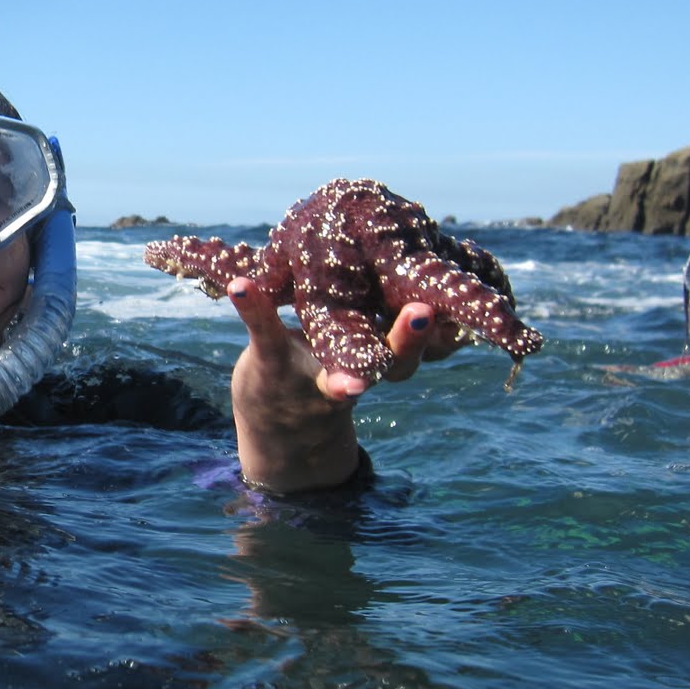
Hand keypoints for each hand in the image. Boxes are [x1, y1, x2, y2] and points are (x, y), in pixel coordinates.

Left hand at [226, 278, 452, 492]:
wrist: (281, 429)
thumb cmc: (329, 371)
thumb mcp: (359, 350)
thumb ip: (378, 319)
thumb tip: (404, 259)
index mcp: (378, 363)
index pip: (411, 349)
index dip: (430, 334)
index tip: (449, 315)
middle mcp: (351, 373)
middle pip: (386, 361)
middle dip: (407, 341)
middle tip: (425, 312)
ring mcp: (312, 370)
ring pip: (323, 354)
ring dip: (323, 329)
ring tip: (329, 307)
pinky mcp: (270, 359)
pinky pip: (264, 332)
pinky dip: (252, 307)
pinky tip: (239, 286)